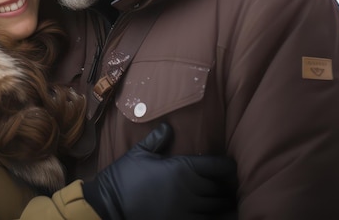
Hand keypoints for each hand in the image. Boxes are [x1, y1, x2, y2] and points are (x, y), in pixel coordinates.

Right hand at [82, 123, 236, 219]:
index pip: (219, 166)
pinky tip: (214, 214)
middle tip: (226, 183)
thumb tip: (168, 127)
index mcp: (183, 169)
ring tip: (224, 200)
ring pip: (219, 208)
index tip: (228, 166)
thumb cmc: (125, 177)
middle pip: (222, 188)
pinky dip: (214, 217)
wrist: (111, 206)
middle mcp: (191, 190)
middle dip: (226, 185)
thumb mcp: (139, 153)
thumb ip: (157, 140)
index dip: (228, 166)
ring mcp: (189, 211)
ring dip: (223, 203)